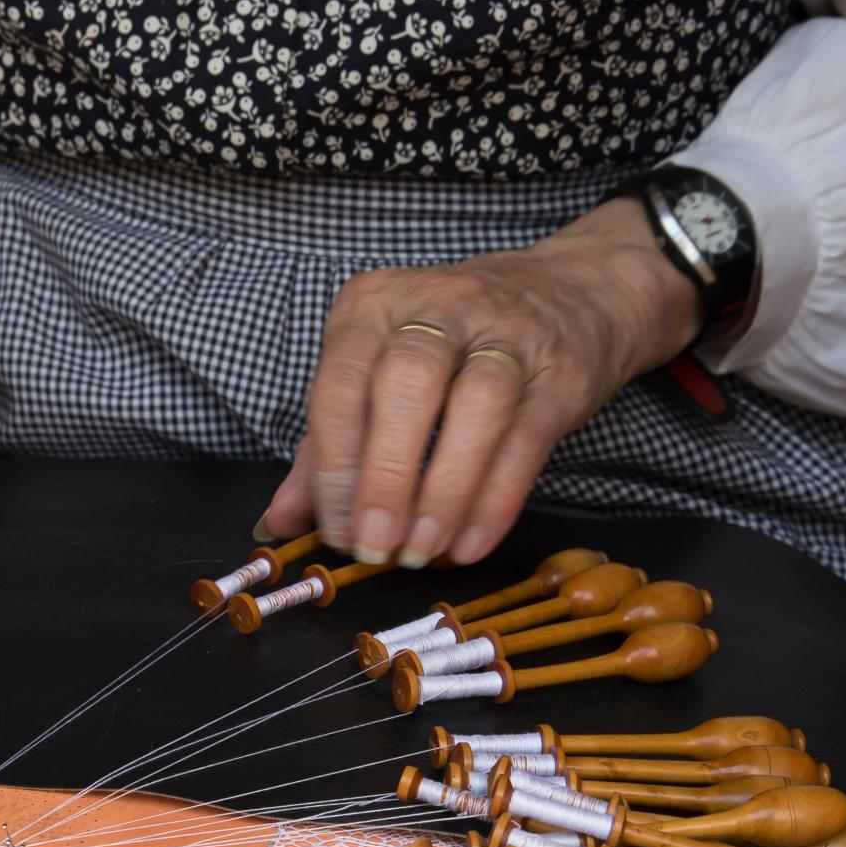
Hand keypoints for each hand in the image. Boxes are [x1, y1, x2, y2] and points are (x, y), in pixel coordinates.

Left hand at [263, 198, 701, 567]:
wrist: (566, 297)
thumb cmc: (447, 348)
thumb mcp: (374, 377)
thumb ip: (323, 447)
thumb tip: (279, 521)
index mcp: (374, 304)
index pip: (342, 383)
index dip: (334, 466)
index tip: (339, 531)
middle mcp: (438, 304)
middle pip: (408, 382)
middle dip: (386, 473)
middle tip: (378, 543)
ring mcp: (507, 332)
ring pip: (477, 405)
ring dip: (445, 490)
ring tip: (424, 549)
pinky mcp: (560, 371)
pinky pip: (526, 438)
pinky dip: (495, 499)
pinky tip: (469, 543)